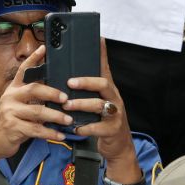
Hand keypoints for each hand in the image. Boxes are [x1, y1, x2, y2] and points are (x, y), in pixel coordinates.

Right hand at [0, 46, 72, 158]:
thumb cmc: (9, 123)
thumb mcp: (15, 106)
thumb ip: (29, 99)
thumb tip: (53, 94)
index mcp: (12, 91)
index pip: (22, 71)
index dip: (33, 59)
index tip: (43, 48)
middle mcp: (10, 98)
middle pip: (34, 89)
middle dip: (53, 93)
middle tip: (66, 98)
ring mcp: (10, 113)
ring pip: (38, 111)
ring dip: (56, 116)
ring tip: (68, 120)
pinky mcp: (13, 127)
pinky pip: (36, 129)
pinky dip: (50, 132)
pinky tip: (60, 134)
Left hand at [62, 38, 134, 162]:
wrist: (118, 144)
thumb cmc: (102, 119)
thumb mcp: (96, 101)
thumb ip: (86, 88)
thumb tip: (68, 74)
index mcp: (107, 90)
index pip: (104, 68)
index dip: (102, 54)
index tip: (97, 40)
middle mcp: (113, 98)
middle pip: (104, 84)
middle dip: (86, 81)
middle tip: (69, 82)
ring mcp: (115, 114)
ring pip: (99, 105)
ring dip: (81, 104)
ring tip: (67, 105)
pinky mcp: (112, 130)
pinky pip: (98, 127)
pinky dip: (85, 127)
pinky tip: (75, 128)